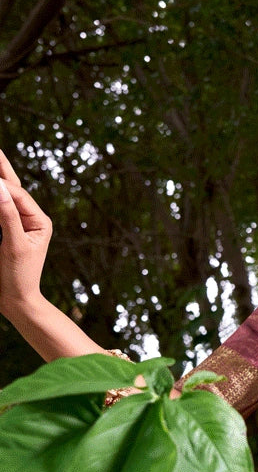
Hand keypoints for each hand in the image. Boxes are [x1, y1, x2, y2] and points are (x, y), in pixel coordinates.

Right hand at [0, 151, 52, 316]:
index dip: (2, 183)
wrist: (16, 302)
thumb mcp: (14, 246)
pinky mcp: (6, 232)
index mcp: (40, 221)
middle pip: (13, 188)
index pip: (18, 195)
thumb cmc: (19, 277)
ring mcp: (18, 225)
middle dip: (1, 169)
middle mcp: (31, 219)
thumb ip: (7, 217)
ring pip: (4, 197)